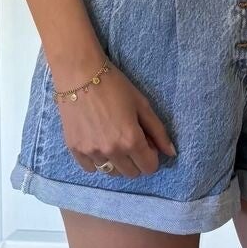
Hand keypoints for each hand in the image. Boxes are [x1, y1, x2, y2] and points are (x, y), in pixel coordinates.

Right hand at [55, 63, 175, 177]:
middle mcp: (111, 151)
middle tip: (129, 139)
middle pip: (131, 173)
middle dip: (136, 160)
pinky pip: (91, 168)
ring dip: (117, 162)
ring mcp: (91, 152)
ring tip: (113, 141)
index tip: (146, 142)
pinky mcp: (75, 149)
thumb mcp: (142, 105)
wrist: (79, 74)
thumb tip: (171, 153)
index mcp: (131, 140)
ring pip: (111, 172)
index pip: (149, 168)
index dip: (151, 156)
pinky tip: (97, 143)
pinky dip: (97, 161)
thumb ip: (159, 132)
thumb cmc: (115, 86)